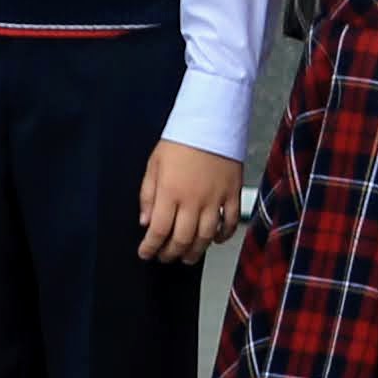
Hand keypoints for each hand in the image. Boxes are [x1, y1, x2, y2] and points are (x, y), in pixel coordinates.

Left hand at [136, 141, 237, 264]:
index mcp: (170, 192)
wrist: (211, 121)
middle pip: (181, 239)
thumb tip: (145, 221)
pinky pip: (229, 222)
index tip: (145, 253)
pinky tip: (215, 240)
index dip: (150, 247)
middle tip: (164, 257)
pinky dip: (223, 235)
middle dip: (170, 253)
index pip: (158, 230)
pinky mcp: (232, 193)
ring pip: (206, 236)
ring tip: (187, 257)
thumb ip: (148, 194)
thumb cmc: (180, 140)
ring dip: (195, 251)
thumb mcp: (154, 164)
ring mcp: (215, 198)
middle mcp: (193, 200)